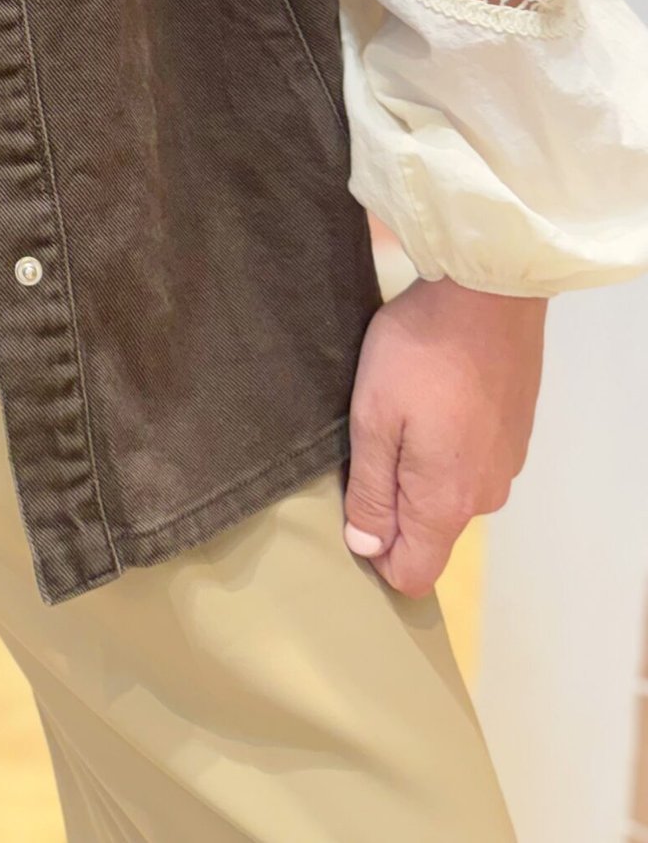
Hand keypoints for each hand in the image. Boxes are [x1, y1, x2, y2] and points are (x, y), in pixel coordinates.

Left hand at [342, 274, 546, 597]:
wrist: (486, 293)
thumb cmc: (418, 353)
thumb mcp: (373, 418)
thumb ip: (370, 490)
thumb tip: (366, 547)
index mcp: (446, 502)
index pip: (413, 573)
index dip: (374, 551)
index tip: (352, 503)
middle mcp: (485, 497)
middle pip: (429, 534)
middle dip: (392, 505)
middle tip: (367, 442)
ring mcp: (506, 466)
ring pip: (449, 495)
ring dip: (418, 470)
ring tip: (399, 412)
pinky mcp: (514, 437)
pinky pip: (470, 464)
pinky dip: (446, 445)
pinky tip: (431, 399)